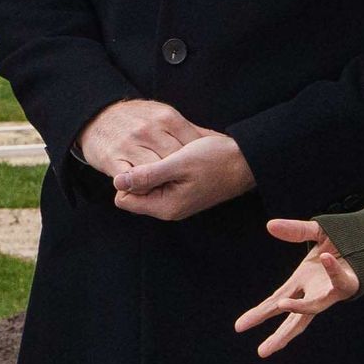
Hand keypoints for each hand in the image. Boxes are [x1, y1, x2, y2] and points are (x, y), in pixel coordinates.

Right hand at [80, 97, 196, 179]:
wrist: (97, 116)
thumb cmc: (136, 118)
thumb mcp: (163, 114)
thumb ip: (188, 129)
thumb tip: (216, 140)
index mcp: (166, 118)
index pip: (192, 144)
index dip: (199, 161)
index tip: (204, 172)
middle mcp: (149, 130)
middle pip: (176, 160)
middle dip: (182, 174)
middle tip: (189, 185)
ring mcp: (130, 145)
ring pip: (156, 172)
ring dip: (163, 183)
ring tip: (169, 190)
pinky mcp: (113, 160)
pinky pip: (132, 181)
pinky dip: (141, 187)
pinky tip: (147, 189)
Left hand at [116, 130, 253, 220]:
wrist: (246, 161)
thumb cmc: (216, 160)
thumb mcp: (179, 163)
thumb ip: (147, 174)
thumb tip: (116, 182)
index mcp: (165, 206)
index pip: (123, 199)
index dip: (125, 179)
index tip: (140, 161)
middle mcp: (168, 208)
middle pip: (133, 193)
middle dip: (138, 174)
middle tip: (157, 156)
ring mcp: (175, 200)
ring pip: (146, 185)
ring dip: (151, 169)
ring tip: (169, 155)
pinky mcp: (181, 190)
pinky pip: (159, 181)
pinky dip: (162, 168)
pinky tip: (175, 156)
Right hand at [235, 219, 360, 356]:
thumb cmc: (341, 243)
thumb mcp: (314, 233)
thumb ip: (294, 231)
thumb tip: (269, 224)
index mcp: (301, 283)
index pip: (275, 303)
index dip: (258, 315)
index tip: (239, 326)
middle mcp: (314, 292)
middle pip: (293, 320)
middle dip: (279, 335)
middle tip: (263, 352)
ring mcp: (331, 292)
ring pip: (314, 307)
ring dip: (300, 306)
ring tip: (284, 304)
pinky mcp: (349, 284)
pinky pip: (339, 278)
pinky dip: (332, 269)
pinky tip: (325, 259)